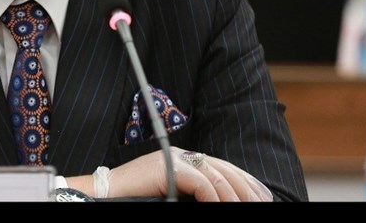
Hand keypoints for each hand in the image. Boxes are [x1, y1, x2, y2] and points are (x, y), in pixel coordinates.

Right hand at [106, 146, 273, 201]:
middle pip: (224, 168)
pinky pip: (200, 183)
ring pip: (216, 176)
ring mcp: (172, 158)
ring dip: (234, 198)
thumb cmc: (133, 198)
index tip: (262, 197)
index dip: (245, 181)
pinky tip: (220, 207)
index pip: (222, 166)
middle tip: (263, 205)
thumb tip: (218, 201)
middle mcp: (178, 154)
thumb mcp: (171, 196)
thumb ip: (191, 195)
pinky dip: (215, 198)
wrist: (102, 194)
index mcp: (181, 160)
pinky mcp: (166, 166)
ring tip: (246, 210)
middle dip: (247, 189)